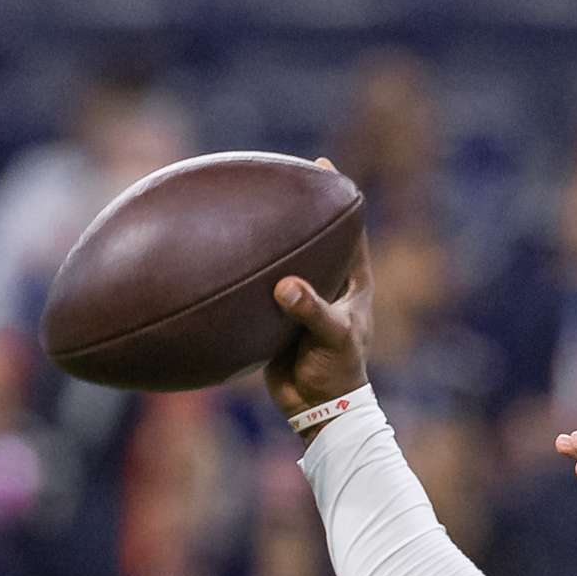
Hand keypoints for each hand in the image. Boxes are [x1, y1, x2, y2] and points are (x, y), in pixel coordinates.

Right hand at [265, 171, 373, 426]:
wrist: (317, 410)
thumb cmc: (336, 373)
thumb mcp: (332, 339)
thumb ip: (312, 311)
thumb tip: (285, 285)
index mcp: (352, 281)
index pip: (350, 228)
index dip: (338, 195)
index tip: (321, 164)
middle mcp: (328, 283)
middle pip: (314, 234)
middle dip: (297, 206)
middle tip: (273, 173)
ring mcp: (302, 297)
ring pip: (285, 256)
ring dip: (268, 234)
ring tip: (243, 202)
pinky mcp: (277, 313)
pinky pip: (261, 281)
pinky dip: (248, 265)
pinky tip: (224, 248)